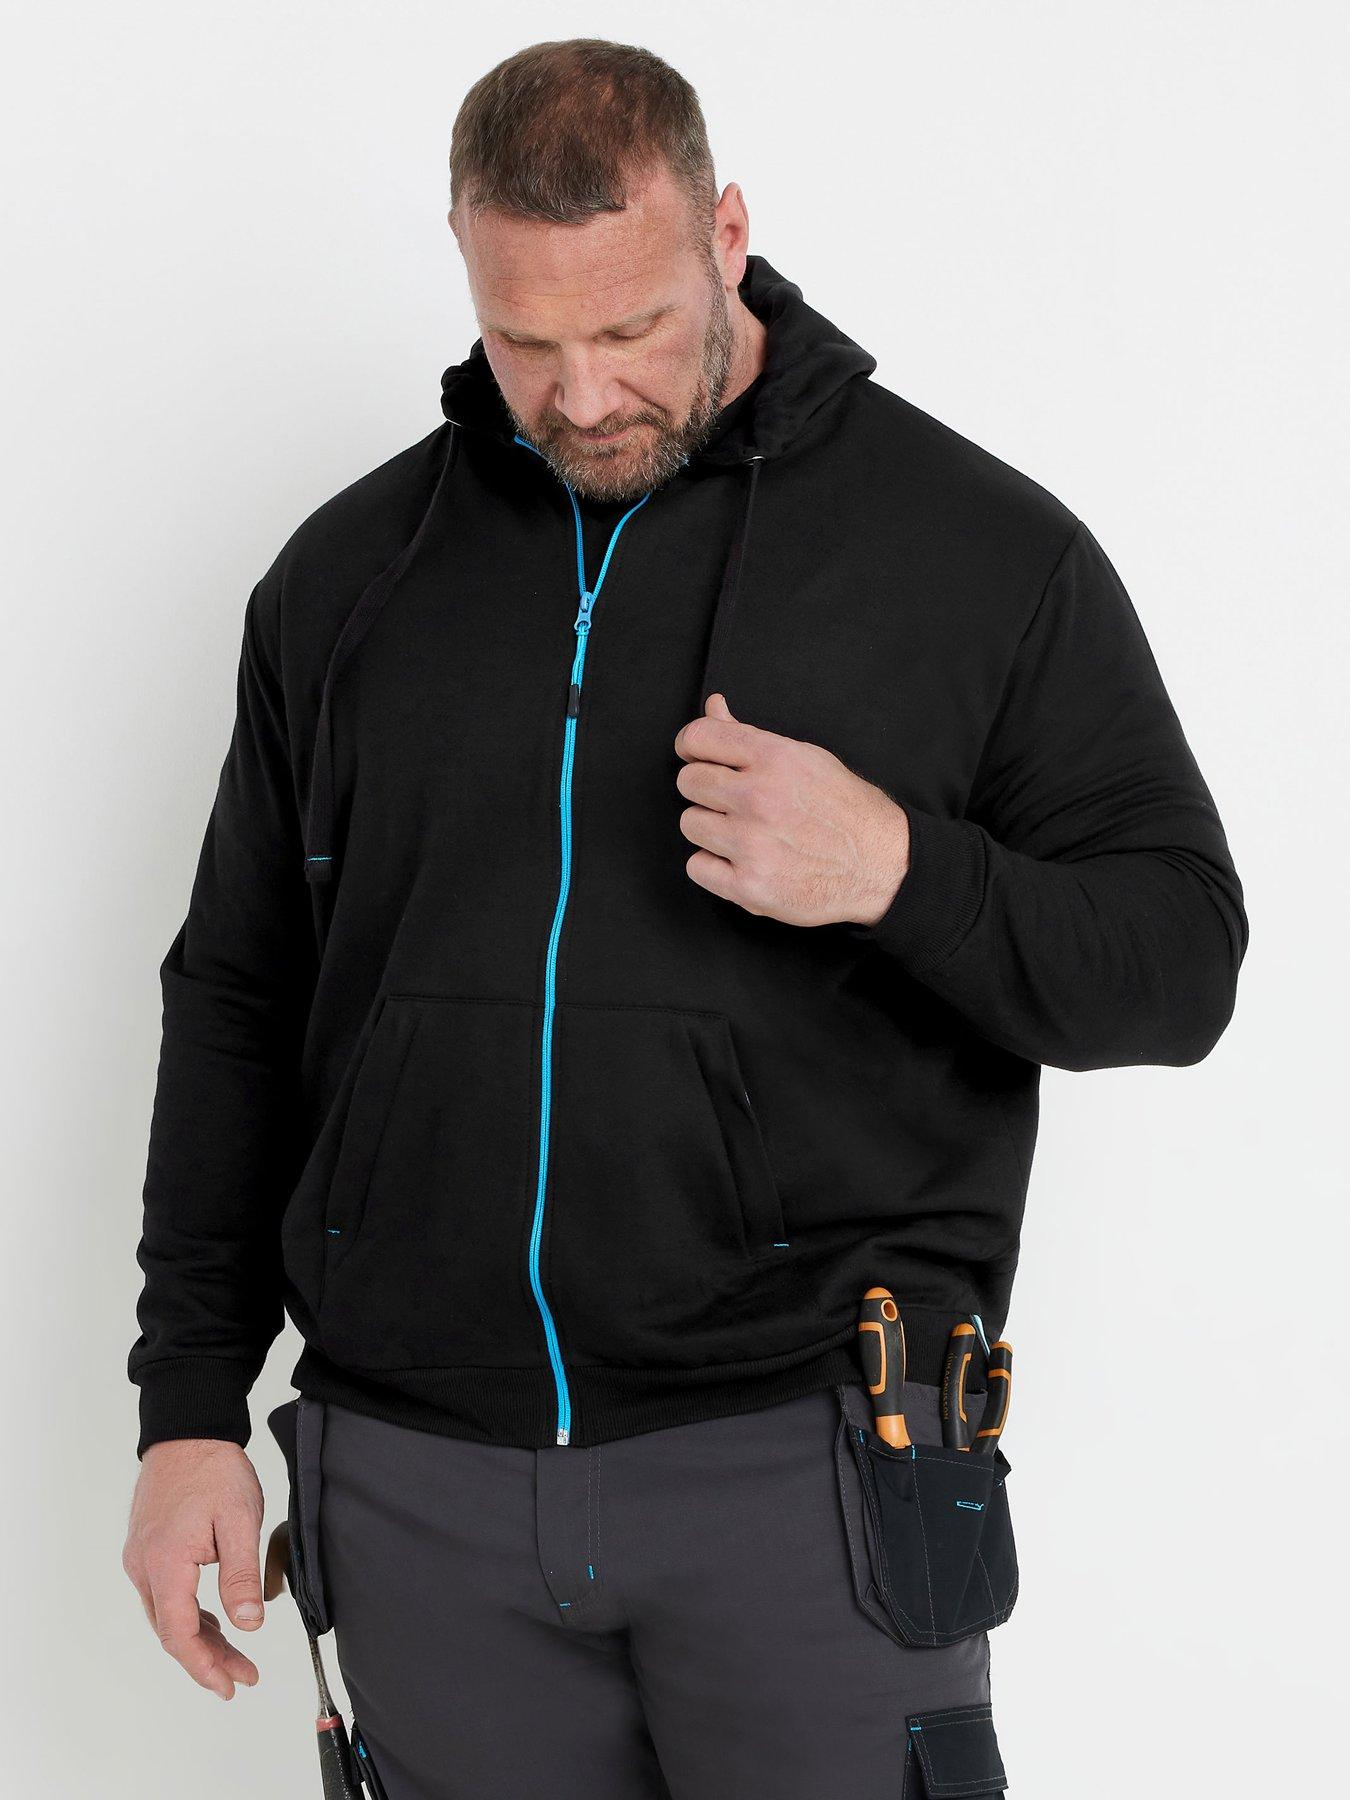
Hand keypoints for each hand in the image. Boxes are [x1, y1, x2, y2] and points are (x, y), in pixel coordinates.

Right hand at [122, 1438, 266, 1699]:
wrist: (188, 1430)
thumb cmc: (214, 1469)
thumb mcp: (239, 1520)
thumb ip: (241, 1576)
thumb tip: (248, 1625)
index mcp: (164, 1563)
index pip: (179, 1633)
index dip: (205, 1666)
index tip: (231, 1685)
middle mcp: (143, 1567)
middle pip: (172, 1630)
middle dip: (207, 1659)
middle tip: (242, 1677)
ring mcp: (141, 1558)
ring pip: (167, 1615)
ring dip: (200, 1639)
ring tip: (235, 1657)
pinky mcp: (147, 1549)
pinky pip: (165, 1596)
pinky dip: (190, 1615)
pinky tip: (215, 1621)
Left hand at [673, 693, 909, 926]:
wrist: (882, 865)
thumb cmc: (845, 810)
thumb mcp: (805, 758)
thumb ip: (750, 736)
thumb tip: (713, 706)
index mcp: (775, 758)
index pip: (698, 737)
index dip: (691, 746)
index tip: (697, 756)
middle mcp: (760, 797)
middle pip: (688, 781)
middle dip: (706, 789)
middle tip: (733, 801)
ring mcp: (752, 844)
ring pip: (690, 824)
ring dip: (711, 829)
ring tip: (745, 833)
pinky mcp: (749, 886)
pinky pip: (697, 867)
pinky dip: (714, 867)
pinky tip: (743, 861)